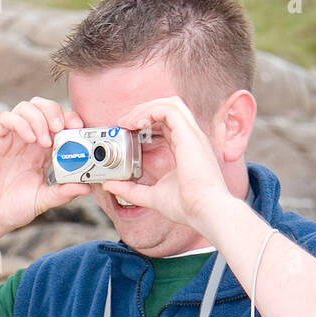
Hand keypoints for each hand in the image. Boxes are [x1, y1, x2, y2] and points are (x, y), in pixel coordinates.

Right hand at [0, 98, 89, 237]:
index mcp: (44, 152)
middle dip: (56, 112)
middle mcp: (29, 140)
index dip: (70, 119)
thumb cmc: (13, 208)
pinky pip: (7, 118)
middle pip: (44, 107)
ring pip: (26, 107)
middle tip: (61, 128)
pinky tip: (29, 139)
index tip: (79, 129)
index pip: (60, 123)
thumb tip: (86, 186)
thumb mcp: (43, 200)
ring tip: (45, 140)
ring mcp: (11, 138)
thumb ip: (63, 193)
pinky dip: (21, 123)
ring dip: (40, 117)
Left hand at [103, 96, 232, 229]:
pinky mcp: (190, 135)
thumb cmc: (189, 207)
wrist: (206, 212)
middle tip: (124, 123)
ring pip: (170, 103)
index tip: (128, 131)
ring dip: (145, 108)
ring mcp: (193, 135)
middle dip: (144, 110)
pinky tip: (137, 124)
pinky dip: (150, 111)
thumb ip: (132, 190)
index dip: (147, 121)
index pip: (168, 122)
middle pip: (169, 107)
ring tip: (128, 122)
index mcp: (187, 149)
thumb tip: (110, 185)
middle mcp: (192, 138)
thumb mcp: (153, 196)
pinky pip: (169, 109)